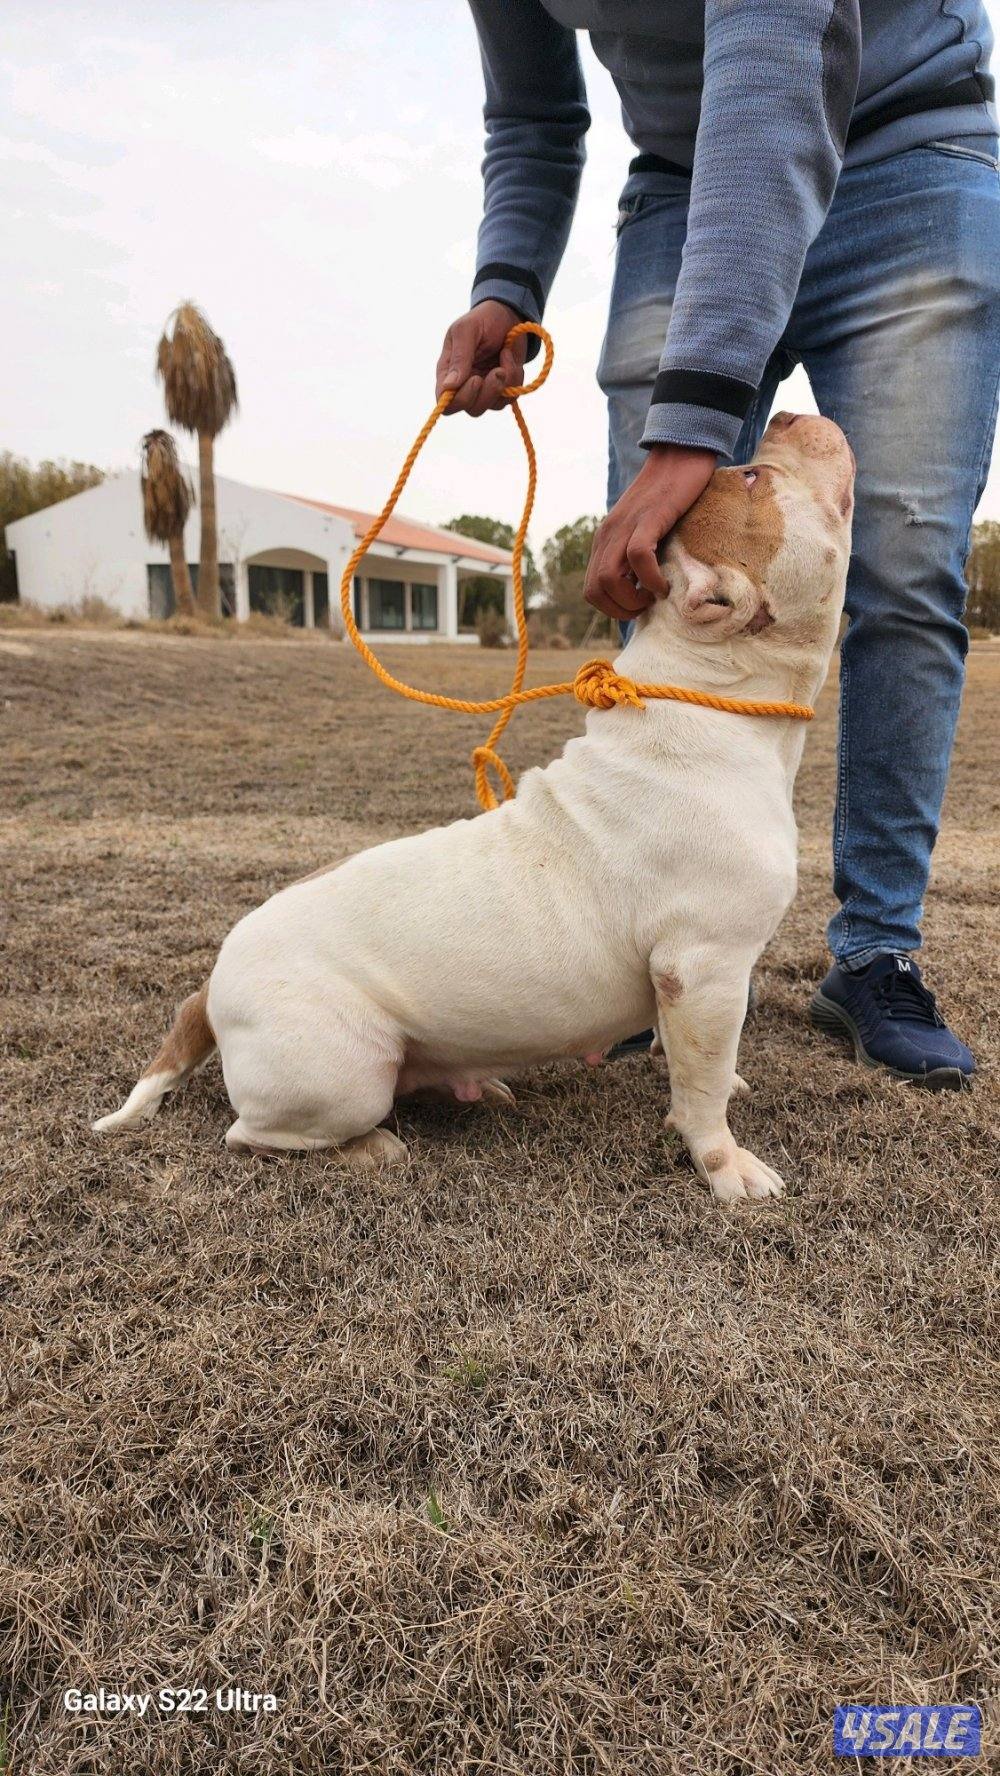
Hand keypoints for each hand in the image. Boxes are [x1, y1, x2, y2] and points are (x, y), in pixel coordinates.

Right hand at [435, 300, 527, 416]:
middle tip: (498, 370)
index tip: (477, 379)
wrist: (509, 314)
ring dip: (505, 382)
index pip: (446, 402)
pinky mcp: (502, 389)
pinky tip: (510, 359)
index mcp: (448, 371)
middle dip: (488, 392)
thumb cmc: (483, 319)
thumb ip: (459, 357)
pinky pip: (509, 398)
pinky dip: (515, 379)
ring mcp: (484, 389)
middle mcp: (464, 385)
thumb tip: (449, 386)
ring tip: (505, 356)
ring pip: (492, 406)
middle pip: (471, 409)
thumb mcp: (467, 330)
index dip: (461, 398)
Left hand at [584, 444, 716, 621]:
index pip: (591, 591)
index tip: (640, 606)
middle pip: (594, 591)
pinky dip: (650, 578)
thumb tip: (643, 591)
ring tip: (655, 596)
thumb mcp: (645, 532)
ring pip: (609, 579)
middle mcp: (608, 535)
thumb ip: (636, 557)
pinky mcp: (648, 517)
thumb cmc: (670, 499)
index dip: (613, 609)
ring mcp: (625, 526)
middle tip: (647, 606)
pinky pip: (637, 556)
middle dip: (620, 610)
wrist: (680, 455)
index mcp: (604, 541)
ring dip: (633, 600)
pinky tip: (664, 582)